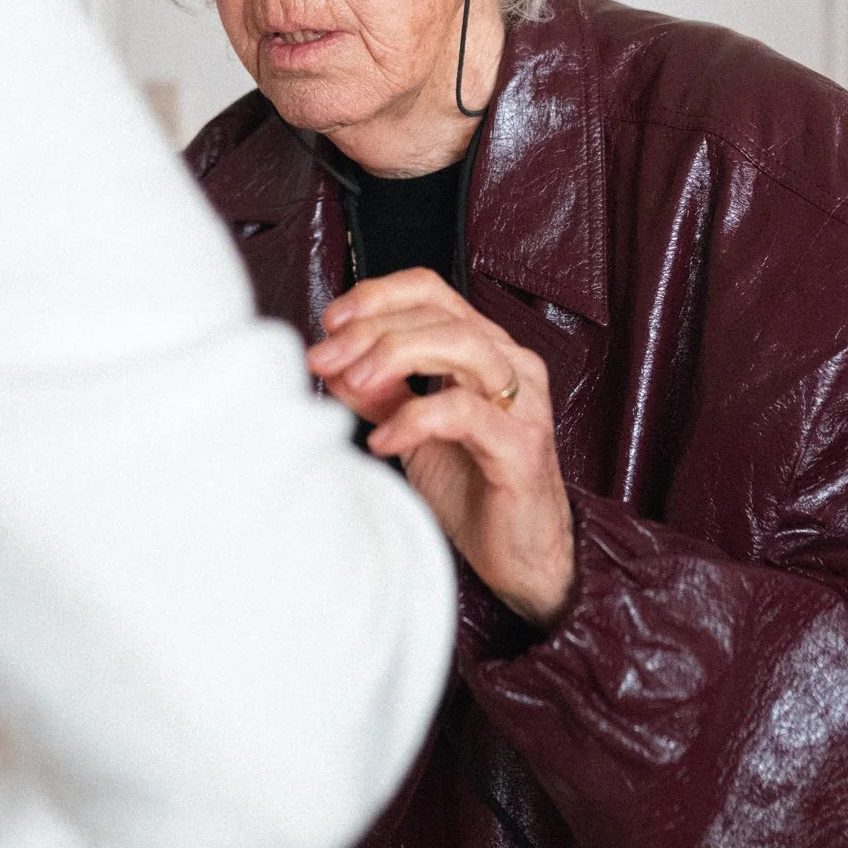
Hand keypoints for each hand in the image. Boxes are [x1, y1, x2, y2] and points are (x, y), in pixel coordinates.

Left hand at [307, 268, 574, 626]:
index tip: (331, 321)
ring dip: (395, 354)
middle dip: (371, 329)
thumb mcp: (411, 430)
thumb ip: (377, 392)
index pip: (430, 290)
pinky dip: (415, 418)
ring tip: (354, 384)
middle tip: (325, 358)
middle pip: (439, 313)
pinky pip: (465, 413)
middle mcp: (509, 364)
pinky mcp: (522, 446)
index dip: (376, 296)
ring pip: (460, 344)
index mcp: (483, 350)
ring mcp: (522, 402)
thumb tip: (331, 361)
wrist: (520, 557)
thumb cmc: (475, 489)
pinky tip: (383, 439)